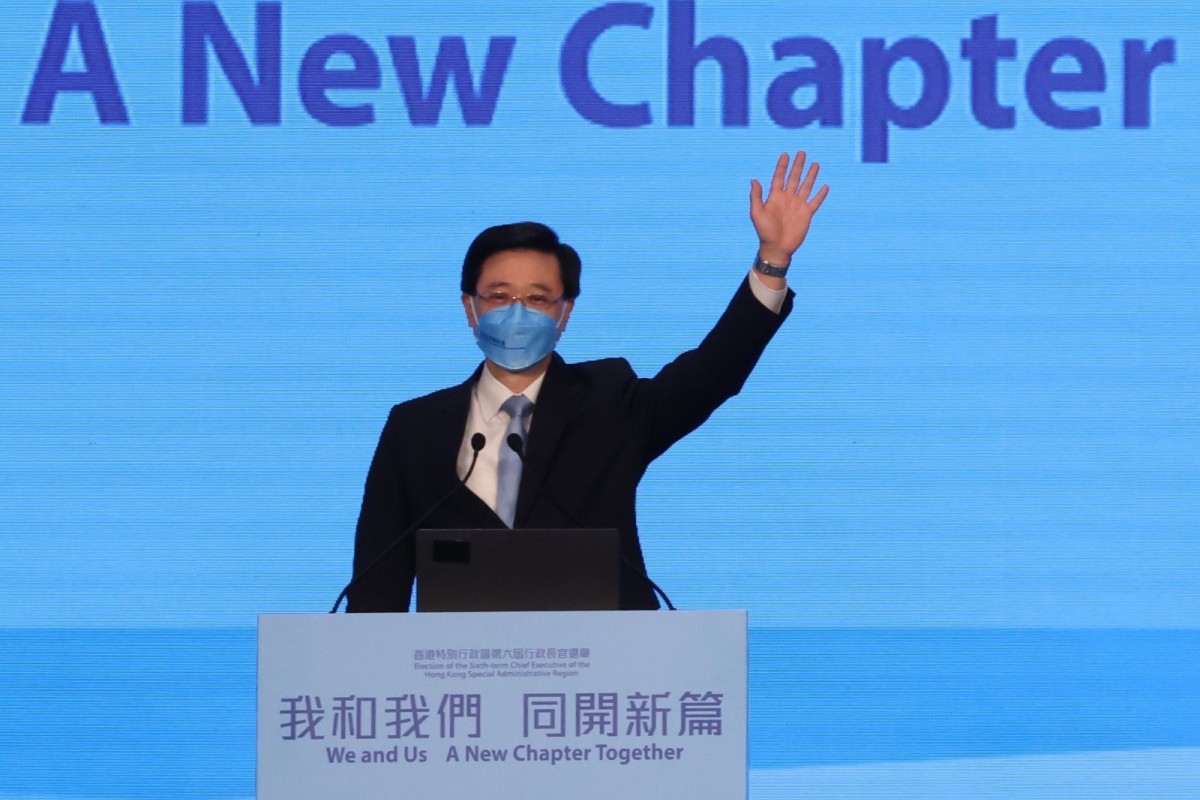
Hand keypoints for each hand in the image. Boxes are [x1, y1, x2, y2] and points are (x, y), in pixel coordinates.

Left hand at [749, 151, 829, 266]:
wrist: (777, 248)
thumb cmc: (764, 232)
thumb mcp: (757, 213)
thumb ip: (756, 197)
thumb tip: (754, 180)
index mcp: (775, 197)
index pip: (779, 177)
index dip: (782, 166)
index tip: (785, 155)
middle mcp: (787, 198)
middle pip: (794, 178)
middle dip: (798, 166)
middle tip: (802, 153)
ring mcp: (798, 205)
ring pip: (806, 186)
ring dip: (810, 175)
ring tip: (815, 164)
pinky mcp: (807, 214)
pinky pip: (815, 202)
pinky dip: (820, 195)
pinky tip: (825, 186)